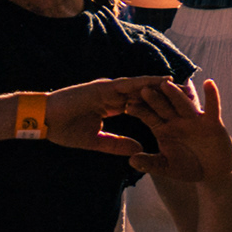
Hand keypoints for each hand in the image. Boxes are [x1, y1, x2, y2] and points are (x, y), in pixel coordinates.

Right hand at [40, 75, 184, 158]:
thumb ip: (116, 144)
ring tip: (182, 85)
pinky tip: (160, 81)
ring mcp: (109, 89)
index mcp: (112, 106)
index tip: (176, 110)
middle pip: (144, 93)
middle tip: (187, 94)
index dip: (157, 107)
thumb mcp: (95, 141)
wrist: (43, 119)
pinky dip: (145, 82)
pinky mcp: (103, 87)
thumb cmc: (64, 129)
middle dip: (163, 94)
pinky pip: (128, 84)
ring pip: (140, 86)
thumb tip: (137, 150)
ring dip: (160, 84)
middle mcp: (114, 95)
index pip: (140, 105)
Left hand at [111, 77, 231, 183]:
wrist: (212, 171)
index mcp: (165, 129)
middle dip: (154, 99)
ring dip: (176, 94)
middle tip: (142, 89)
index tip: (127, 105)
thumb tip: (131, 160)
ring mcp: (195, 120)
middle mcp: (178, 121)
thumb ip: (150, 163)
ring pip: (184, 104)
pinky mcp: (213, 122)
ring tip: (166, 84)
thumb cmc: (188, 167)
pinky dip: (212, 95)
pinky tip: (209, 83)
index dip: (140, 111)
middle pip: (164, 107)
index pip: (150, 117)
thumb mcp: (166, 167)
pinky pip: (212, 107)